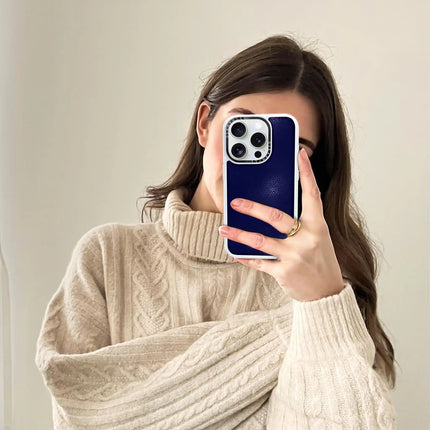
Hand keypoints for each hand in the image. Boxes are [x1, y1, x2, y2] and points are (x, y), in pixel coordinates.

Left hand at [218, 148, 344, 301]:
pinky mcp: (284, 272)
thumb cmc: (321, 261)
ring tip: (223, 228)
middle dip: (252, 207)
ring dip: (238, 233)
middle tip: (235, 201)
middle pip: (276, 216)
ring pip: (260, 241)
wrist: (327, 294)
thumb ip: (302, 221)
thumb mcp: (318, 237)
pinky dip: (245, 257)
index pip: (312, 194)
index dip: (307, 173)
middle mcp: (307, 238)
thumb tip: (276, 205)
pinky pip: (259, 262)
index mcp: (317, 225)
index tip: (299, 154)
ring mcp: (294, 256)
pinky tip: (235, 252)